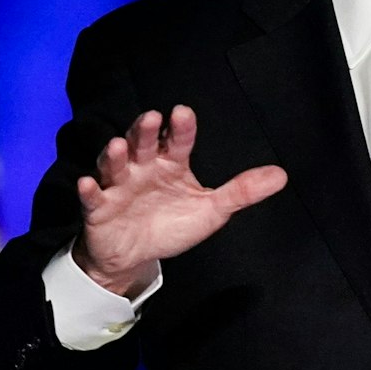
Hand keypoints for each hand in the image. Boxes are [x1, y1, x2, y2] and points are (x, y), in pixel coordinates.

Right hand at [73, 104, 286, 295]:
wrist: (133, 255)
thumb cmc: (171, 224)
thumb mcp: (211, 210)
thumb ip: (241, 192)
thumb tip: (281, 175)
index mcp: (170, 164)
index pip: (178, 141)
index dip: (180, 128)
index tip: (182, 114)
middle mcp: (143, 168)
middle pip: (143, 143)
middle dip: (145, 131)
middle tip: (152, 118)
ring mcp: (118, 186)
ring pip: (115, 164)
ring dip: (115, 155)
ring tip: (118, 146)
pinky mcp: (98, 208)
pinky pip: (92, 197)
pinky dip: (89, 190)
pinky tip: (88, 184)